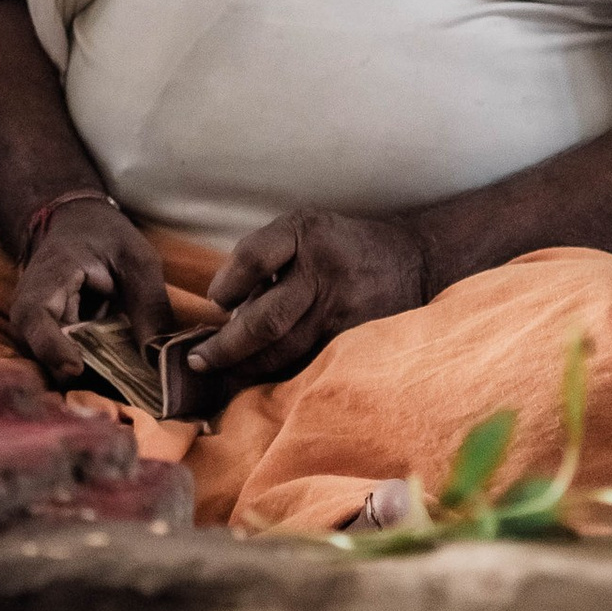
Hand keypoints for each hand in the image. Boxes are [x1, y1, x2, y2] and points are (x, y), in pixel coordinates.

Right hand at [7, 194, 175, 393]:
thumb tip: (157, 359)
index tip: (76, 368)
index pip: (35, 316)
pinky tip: (114, 381)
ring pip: (47, 362)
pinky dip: (85, 374)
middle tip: (117, 391)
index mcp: (48, 277)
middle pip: (38, 350)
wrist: (76, 223)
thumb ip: (149, 305)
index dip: (51, 346)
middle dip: (74, 375)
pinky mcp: (46, 336)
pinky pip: (58, 362)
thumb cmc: (106, 236)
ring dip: (82, 379)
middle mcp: (30, 305)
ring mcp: (34, 324)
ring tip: (120, 389)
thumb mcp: (138, 261)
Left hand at [184, 209, 429, 397]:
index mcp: (305, 235)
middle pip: (267, 319)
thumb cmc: (339, 245)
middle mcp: (324, 272)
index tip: (216, 302)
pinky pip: (310, 364)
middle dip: (226, 347)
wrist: (414, 262)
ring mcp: (343, 311)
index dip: (227, 283)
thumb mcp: (302, 229)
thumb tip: (223, 310)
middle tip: (198, 362)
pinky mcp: (356, 340)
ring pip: (286, 351)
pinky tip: (258, 381)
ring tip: (219, 375)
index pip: (254, 258)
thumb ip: (263, 259)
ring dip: (247, 368)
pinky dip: (280, 375)